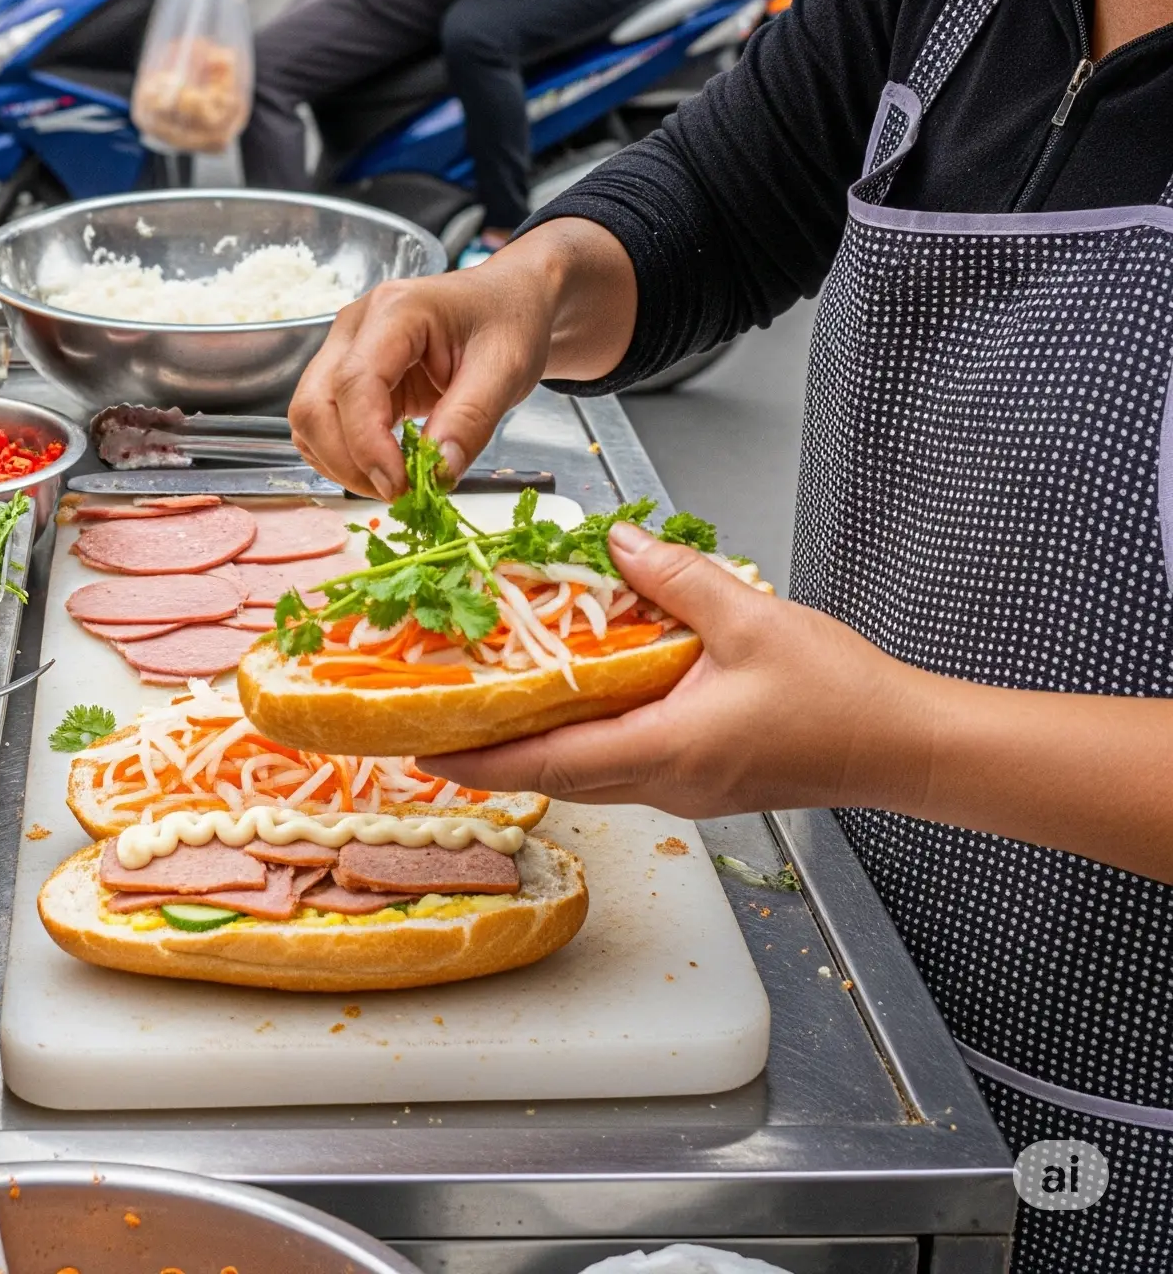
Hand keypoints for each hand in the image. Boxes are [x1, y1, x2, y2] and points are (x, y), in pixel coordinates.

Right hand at [287, 219, 635, 497]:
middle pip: (314, 404)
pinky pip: (322, 424)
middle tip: (399, 493)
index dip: (367, 443)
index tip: (399, 486)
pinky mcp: (345, 375)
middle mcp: (355, 326)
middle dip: (348, 461)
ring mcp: (343, 349)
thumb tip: (437, 473)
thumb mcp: (507, 368)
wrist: (507, 301)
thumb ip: (471, 418)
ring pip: (309, 419)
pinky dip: (343, 455)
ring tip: (395, 481)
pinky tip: (384, 465)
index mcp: (395, 311)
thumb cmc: (507, 321)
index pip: (354, 383)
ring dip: (341, 463)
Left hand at [426, 522, 923, 818]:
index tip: (423, 747)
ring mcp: (685, 786)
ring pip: (588, 771)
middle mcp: (666, 782)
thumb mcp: (751, 619)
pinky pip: (623, 760)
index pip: (548, 762)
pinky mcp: (704, 776)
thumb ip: (676, 579)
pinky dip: (582, 733)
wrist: (907, 747)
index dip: (479, 757)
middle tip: (434, 718)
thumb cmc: (842, 699)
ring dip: (536, 741)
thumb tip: (616, 544)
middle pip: (556, 774)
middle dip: (490, 750)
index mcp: (667, 752)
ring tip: (486, 703)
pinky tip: (573, 696)